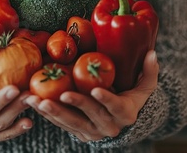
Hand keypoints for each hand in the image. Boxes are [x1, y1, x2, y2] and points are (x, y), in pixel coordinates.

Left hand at [25, 50, 158, 141]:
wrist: (123, 121)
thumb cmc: (133, 97)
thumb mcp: (145, 85)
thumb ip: (150, 70)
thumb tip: (153, 53)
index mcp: (125, 113)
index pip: (116, 106)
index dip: (106, 99)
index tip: (95, 90)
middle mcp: (109, 126)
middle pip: (89, 116)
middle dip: (74, 105)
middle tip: (59, 95)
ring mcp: (92, 132)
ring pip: (71, 122)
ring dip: (52, 112)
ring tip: (36, 101)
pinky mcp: (78, 133)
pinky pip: (61, 124)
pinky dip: (47, 115)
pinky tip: (33, 104)